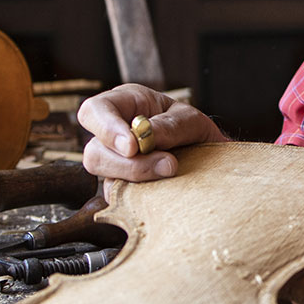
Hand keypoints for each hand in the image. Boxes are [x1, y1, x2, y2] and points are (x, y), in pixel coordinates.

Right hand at [77, 84, 226, 181]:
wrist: (209, 158)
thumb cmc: (194, 130)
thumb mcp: (191, 120)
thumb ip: (170, 125)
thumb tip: (146, 136)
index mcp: (122, 104)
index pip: (94, 112)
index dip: (106, 130)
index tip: (132, 147)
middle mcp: (111, 134)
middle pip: (94, 153)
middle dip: (127, 164)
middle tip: (168, 164)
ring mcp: (114, 164)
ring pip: (106, 179)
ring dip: (139, 180)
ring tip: (172, 171)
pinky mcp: (123, 188)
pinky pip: (121, 199)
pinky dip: (143, 196)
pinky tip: (165, 188)